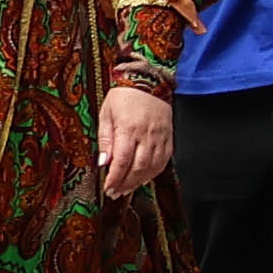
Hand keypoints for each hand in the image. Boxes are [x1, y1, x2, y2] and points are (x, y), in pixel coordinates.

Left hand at [94, 82, 174, 199]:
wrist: (148, 80)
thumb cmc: (124, 96)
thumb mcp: (106, 114)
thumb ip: (105, 139)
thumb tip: (104, 163)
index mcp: (129, 128)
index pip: (122, 161)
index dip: (115, 178)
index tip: (108, 188)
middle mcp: (146, 134)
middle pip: (138, 168)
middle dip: (126, 184)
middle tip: (116, 193)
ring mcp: (160, 136)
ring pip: (153, 167)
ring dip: (139, 181)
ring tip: (128, 188)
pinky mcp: (168, 137)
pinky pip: (164, 160)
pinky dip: (154, 172)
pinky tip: (144, 177)